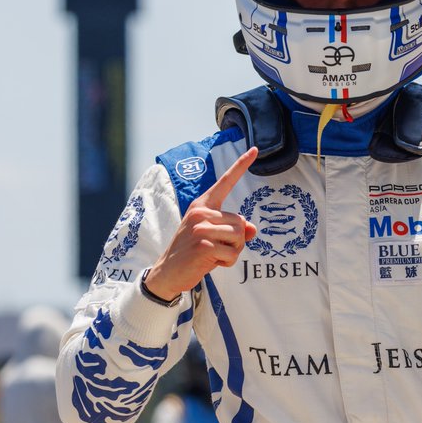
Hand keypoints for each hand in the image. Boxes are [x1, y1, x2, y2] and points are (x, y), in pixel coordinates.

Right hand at [145, 147, 258, 300]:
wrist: (167, 272)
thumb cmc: (193, 253)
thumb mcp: (213, 237)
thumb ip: (234, 230)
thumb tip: (252, 229)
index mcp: (202, 205)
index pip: (225, 182)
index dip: (241, 165)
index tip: (255, 150)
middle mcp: (201, 212)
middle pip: (241, 221)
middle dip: (236, 240)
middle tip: (217, 249)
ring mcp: (201, 227)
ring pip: (240, 236)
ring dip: (233, 251)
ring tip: (214, 255)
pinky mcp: (203, 244)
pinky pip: (233, 253)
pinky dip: (228, 262)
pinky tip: (211, 263)